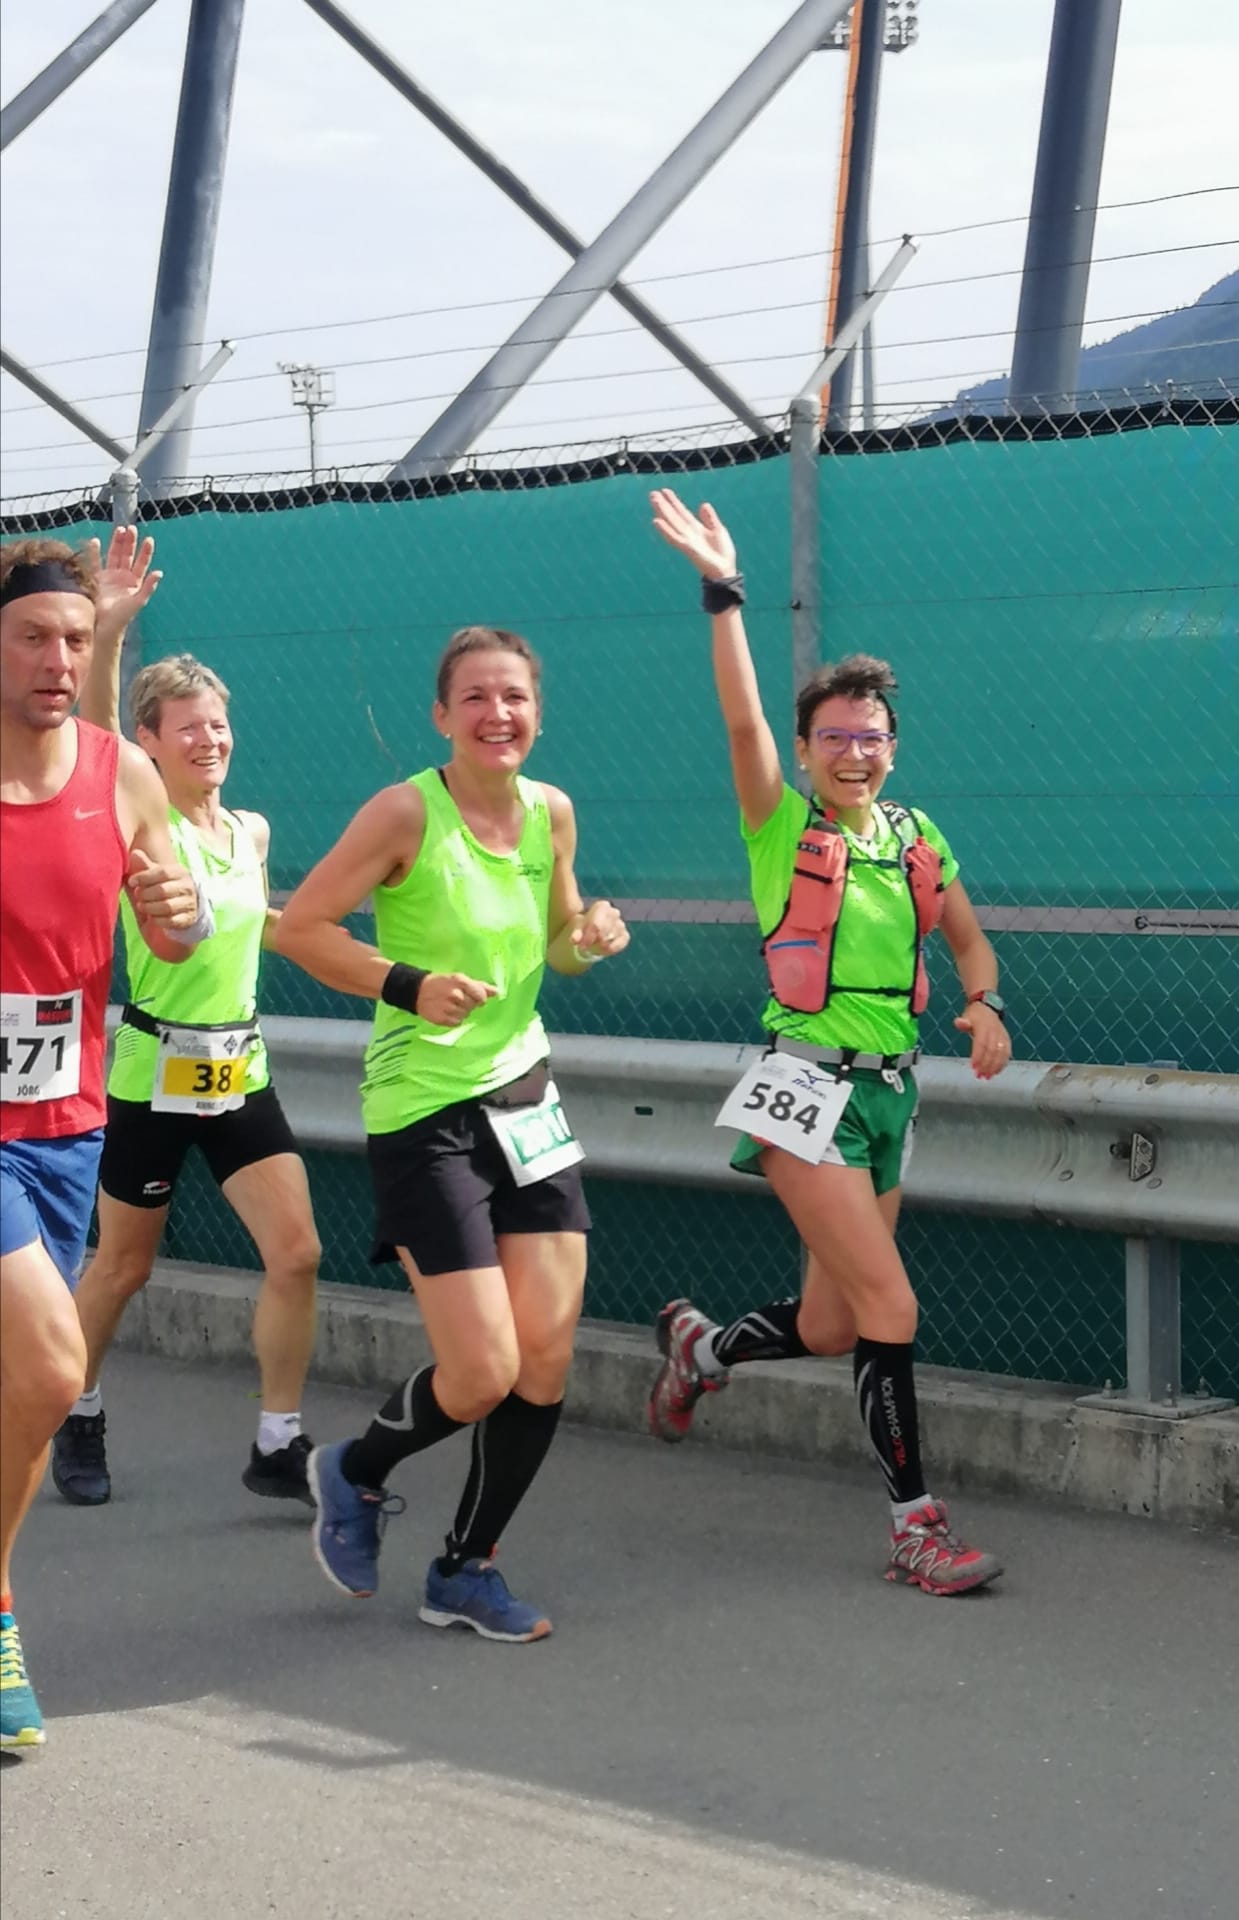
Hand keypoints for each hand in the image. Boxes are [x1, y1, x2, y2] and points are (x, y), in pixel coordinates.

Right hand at [89, 526, 161, 643]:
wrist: (104, 625)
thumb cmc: (123, 617)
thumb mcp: (138, 602)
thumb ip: (149, 587)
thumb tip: (159, 573)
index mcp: (134, 582)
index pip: (141, 563)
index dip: (145, 552)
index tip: (149, 539)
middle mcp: (122, 577)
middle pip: (127, 555)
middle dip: (129, 542)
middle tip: (131, 528)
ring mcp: (109, 576)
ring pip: (113, 555)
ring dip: (116, 543)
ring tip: (119, 529)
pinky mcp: (96, 579)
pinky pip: (95, 562)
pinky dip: (94, 552)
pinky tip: (95, 541)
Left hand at [127, 847, 198, 928]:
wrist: (181, 909)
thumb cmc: (163, 889)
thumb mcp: (155, 876)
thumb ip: (145, 866)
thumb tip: (135, 853)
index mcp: (180, 873)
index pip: (162, 872)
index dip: (144, 877)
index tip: (131, 882)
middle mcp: (188, 887)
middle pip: (163, 890)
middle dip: (145, 894)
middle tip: (138, 896)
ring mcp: (190, 904)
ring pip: (167, 907)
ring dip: (149, 907)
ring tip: (142, 906)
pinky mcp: (188, 919)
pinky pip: (171, 921)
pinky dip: (158, 920)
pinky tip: (152, 917)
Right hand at [416, 972, 498, 1027]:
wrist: (418, 991)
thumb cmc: (443, 983)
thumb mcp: (460, 979)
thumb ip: (479, 985)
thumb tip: (497, 992)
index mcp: (460, 981)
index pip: (480, 995)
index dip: (480, 998)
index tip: (477, 998)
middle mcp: (454, 994)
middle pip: (473, 1006)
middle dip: (469, 1004)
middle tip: (458, 1000)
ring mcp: (447, 1007)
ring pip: (465, 1015)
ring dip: (461, 1012)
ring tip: (451, 1005)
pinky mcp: (441, 1019)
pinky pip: (456, 1022)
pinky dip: (454, 1019)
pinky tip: (446, 1012)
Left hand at [573, 900, 628, 963]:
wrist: (593, 930)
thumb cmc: (585, 925)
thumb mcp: (578, 927)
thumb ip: (576, 933)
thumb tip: (574, 940)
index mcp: (602, 906)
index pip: (596, 925)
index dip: (588, 937)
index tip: (581, 946)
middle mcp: (614, 913)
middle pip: (604, 933)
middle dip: (594, 942)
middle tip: (585, 947)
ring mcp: (621, 924)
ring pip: (611, 939)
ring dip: (601, 945)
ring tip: (593, 945)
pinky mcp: (625, 935)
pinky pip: (621, 944)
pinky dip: (612, 948)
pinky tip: (604, 949)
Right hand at [649, 489, 736, 579]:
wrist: (725, 571)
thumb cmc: (723, 554)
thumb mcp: (718, 530)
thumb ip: (710, 518)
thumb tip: (704, 504)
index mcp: (696, 528)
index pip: (682, 513)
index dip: (674, 502)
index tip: (665, 491)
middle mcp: (688, 533)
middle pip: (674, 516)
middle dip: (664, 505)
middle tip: (653, 493)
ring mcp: (686, 540)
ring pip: (672, 523)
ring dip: (662, 511)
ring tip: (654, 500)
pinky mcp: (687, 548)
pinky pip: (674, 537)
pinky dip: (665, 529)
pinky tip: (656, 521)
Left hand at [953, 1004, 1010, 1079]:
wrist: (987, 1007)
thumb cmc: (974, 1015)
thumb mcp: (966, 1016)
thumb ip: (963, 1022)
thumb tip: (958, 1022)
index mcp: (984, 1026)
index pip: (981, 1043)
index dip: (978, 1056)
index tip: (973, 1067)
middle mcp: (995, 1031)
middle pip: (992, 1050)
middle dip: (986, 1065)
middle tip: (979, 1076)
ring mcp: (1002, 1035)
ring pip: (1001, 1053)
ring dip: (995, 1066)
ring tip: (987, 1077)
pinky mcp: (1006, 1039)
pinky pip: (1007, 1052)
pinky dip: (1003, 1063)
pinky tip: (997, 1072)